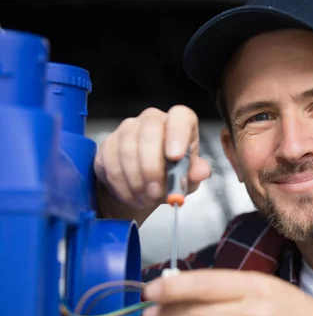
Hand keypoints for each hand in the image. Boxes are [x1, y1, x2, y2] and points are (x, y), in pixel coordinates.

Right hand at [94, 105, 211, 211]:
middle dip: (152, 167)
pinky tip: (132, 196)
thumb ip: (195, 174)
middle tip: (156, 192)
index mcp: (180, 123)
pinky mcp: (108, 143)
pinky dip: (122, 185)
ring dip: (137, 181)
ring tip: (146, 199)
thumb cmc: (170, 178)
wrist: (142, 190)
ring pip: (127, 149)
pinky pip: (110, 162)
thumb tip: (202, 171)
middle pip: (150, 131)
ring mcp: (128, 128)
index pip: (180, 116)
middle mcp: (153, 119)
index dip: (177, 134)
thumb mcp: (188, 179)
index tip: (175, 156)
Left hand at [141, 270, 312, 315]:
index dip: (171, 287)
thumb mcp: (263, 286)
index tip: (151, 289)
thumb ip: (224, 286)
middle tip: (149, 313)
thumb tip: (176, 288)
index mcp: (257, 287)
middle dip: (163, 314)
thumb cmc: (291, 310)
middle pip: (194, 315)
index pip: (203, 284)